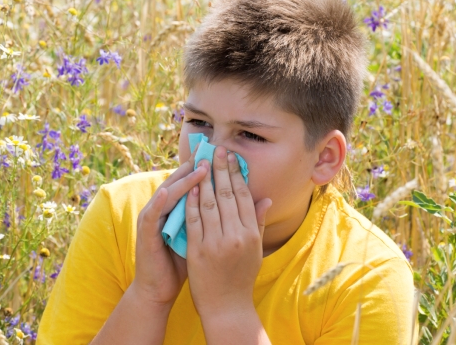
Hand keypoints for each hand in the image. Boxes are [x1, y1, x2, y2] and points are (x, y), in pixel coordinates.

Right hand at [133, 147, 207, 306]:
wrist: (159, 289)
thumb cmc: (182, 263)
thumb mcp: (202, 237)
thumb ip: (215, 218)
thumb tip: (239, 203)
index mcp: (177, 209)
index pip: (192, 183)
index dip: (206, 169)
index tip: (222, 155)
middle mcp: (162, 209)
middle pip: (179, 182)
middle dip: (196, 166)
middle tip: (211, 151)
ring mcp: (151, 220)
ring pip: (167, 193)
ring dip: (182, 181)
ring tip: (198, 167)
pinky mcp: (144, 233)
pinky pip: (152, 215)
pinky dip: (159, 202)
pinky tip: (168, 192)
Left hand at [185, 146, 272, 318]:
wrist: (226, 306)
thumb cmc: (242, 277)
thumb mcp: (256, 250)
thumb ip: (258, 223)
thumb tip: (266, 199)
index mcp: (252, 234)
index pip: (244, 197)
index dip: (237, 175)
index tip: (232, 157)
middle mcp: (236, 236)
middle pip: (227, 195)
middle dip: (221, 170)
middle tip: (217, 150)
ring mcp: (217, 243)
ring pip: (210, 204)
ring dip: (204, 180)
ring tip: (202, 162)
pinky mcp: (198, 251)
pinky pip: (194, 221)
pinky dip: (191, 202)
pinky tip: (189, 187)